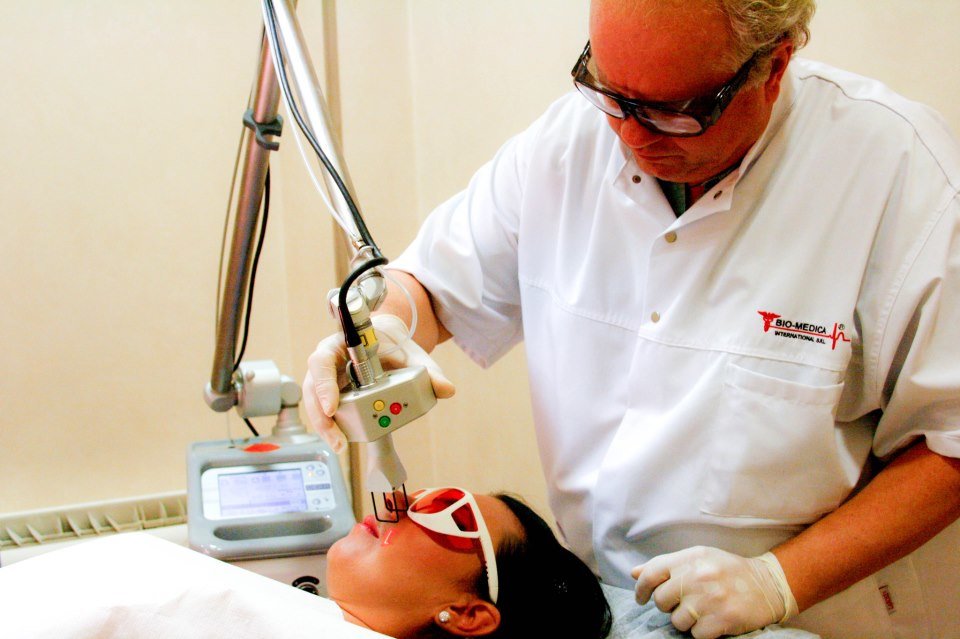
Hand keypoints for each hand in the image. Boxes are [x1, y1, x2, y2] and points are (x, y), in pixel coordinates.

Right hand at [302, 314, 454, 451]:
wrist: (386, 341)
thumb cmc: (393, 345)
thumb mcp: (411, 355)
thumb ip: (429, 371)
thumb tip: (447, 389)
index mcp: (340, 344)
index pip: (321, 360)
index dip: (324, 384)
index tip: (332, 407)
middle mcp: (327, 361)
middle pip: (313, 387)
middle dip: (322, 416)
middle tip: (338, 440)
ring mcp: (326, 379)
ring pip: (316, 403)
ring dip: (325, 427)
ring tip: (341, 446)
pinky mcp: (331, 393)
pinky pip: (325, 411)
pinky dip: (332, 427)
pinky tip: (342, 442)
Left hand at [632, 546, 797, 638]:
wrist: (769, 585)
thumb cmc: (728, 571)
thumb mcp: (698, 558)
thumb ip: (667, 565)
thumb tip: (635, 573)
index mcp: (691, 557)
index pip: (652, 572)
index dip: (642, 588)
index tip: (641, 598)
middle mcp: (698, 576)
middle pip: (661, 600)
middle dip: (668, 606)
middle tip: (683, 603)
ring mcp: (710, 599)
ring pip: (677, 621)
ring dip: (686, 620)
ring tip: (702, 611)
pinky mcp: (722, 619)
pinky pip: (695, 634)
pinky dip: (702, 631)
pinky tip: (713, 620)